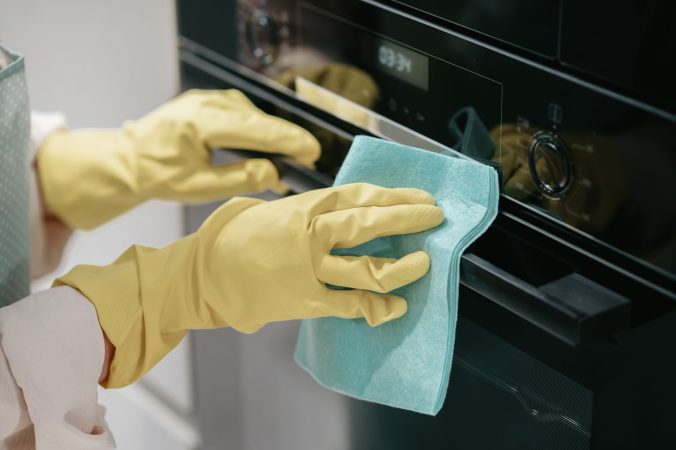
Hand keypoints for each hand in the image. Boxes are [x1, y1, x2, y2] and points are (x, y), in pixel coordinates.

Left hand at [37, 89, 319, 228]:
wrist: (128, 159)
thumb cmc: (159, 176)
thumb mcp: (197, 188)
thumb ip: (237, 179)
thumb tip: (274, 173)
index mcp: (201, 122)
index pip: (254, 129)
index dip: (287, 140)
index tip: (311, 151)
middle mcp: (206, 102)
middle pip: (257, 119)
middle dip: (286, 137)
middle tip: (310, 155)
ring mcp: (208, 98)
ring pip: (252, 114)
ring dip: (272, 133)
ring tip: (292, 154)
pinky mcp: (209, 101)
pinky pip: (242, 112)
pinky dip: (258, 128)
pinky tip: (267, 143)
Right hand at [57, 183, 443, 386]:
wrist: (206, 271)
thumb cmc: (235, 235)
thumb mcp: (275, 208)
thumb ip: (311, 209)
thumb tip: (342, 210)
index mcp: (307, 205)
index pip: (362, 195)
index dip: (396, 196)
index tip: (421, 198)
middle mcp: (314, 233)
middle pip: (372, 223)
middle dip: (409, 220)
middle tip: (435, 219)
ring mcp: (312, 268)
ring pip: (369, 267)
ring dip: (402, 266)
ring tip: (423, 262)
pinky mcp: (307, 300)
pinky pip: (351, 304)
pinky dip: (377, 307)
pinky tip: (396, 307)